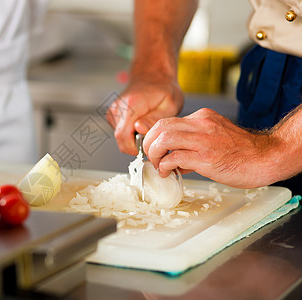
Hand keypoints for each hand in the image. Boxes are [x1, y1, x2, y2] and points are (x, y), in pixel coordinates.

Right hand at [106, 78, 183, 154]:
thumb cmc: (163, 89)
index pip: (123, 137)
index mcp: (131, 105)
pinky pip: (120, 132)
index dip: (135, 149)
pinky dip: (130, 132)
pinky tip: (140, 122)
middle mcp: (118, 108)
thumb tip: (140, 130)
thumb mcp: (170, 104)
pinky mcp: (112, 114)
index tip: (148, 148)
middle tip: (151, 135)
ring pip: (120, 137)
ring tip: (147, 124)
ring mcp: (113, 111)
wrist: (153, 75)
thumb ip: (154, 119)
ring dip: (134, 137)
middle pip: (121, 139)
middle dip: (136, 144)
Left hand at [143, 108, 279, 188]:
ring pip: (164, 139)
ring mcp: (203, 140)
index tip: (152, 148)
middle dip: (149, 143)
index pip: (167, 122)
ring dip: (154, 154)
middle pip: (160, 126)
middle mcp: (201, 124)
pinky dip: (165, 166)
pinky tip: (168, 172)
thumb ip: (193, 144)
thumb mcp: (215, 137)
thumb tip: (174, 159)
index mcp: (202, 118)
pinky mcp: (206, 157)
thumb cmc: (243, 151)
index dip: (154, 136)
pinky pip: (175, 158)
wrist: (266, 158)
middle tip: (151, 156)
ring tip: (158, 165)